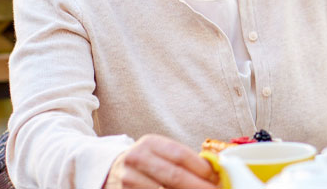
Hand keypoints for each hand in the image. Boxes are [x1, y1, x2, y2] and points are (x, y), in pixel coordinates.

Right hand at [103, 134, 219, 188]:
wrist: (109, 172)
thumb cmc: (143, 164)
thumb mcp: (158, 153)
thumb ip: (181, 160)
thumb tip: (213, 173)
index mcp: (150, 143)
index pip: (180, 155)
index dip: (202, 168)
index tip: (217, 179)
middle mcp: (137, 159)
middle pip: (175, 176)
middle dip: (199, 187)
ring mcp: (129, 180)